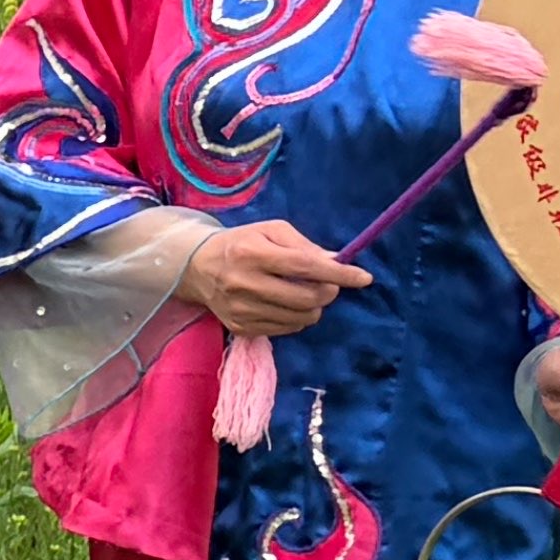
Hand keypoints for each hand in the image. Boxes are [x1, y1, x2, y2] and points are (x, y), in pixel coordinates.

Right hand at [187, 219, 368, 337]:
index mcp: (252, 253)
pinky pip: (285, 329)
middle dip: (328, 292)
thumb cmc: (240, 243)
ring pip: (300, 318)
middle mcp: (244, 283)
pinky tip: (286, 305)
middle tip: (328, 284)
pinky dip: (296, 318)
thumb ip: (304, 245)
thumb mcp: (270, 230)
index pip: (305, 267)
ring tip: (305, 294)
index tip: (364, 278)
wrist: (195, 267)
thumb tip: (336, 261)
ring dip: (313, 307)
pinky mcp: (240, 327)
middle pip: (306, 297)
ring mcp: (241, 309)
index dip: (339, 274)